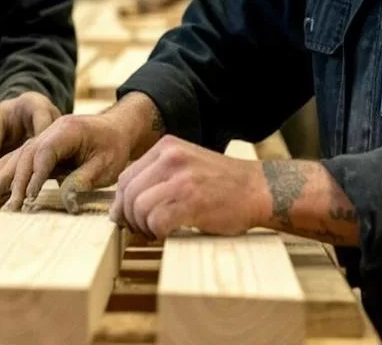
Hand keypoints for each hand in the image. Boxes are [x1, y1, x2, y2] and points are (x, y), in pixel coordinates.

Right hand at [0, 92, 164, 211]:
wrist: (116, 129)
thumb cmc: (113, 146)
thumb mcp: (107, 164)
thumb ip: (85, 179)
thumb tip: (67, 200)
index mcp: (67, 130)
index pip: (45, 152)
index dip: (36, 175)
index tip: (31, 197)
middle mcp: (50, 131)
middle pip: (26, 154)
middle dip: (15, 181)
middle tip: (9, 206)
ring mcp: (43, 137)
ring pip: (18, 155)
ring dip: (3, 176)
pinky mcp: (40, 147)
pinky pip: (19, 158)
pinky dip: (4, 171)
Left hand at [109, 135, 267, 240]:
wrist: (258, 189)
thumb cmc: (222, 184)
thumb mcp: (185, 166)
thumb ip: (157, 177)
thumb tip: (123, 206)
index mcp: (167, 147)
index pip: (125, 177)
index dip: (123, 203)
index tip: (129, 218)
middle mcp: (171, 158)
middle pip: (129, 193)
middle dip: (130, 218)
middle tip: (142, 230)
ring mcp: (182, 178)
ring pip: (139, 207)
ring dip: (143, 227)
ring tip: (156, 232)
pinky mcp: (192, 201)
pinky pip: (156, 221)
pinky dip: (157, 233)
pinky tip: (168, 234)